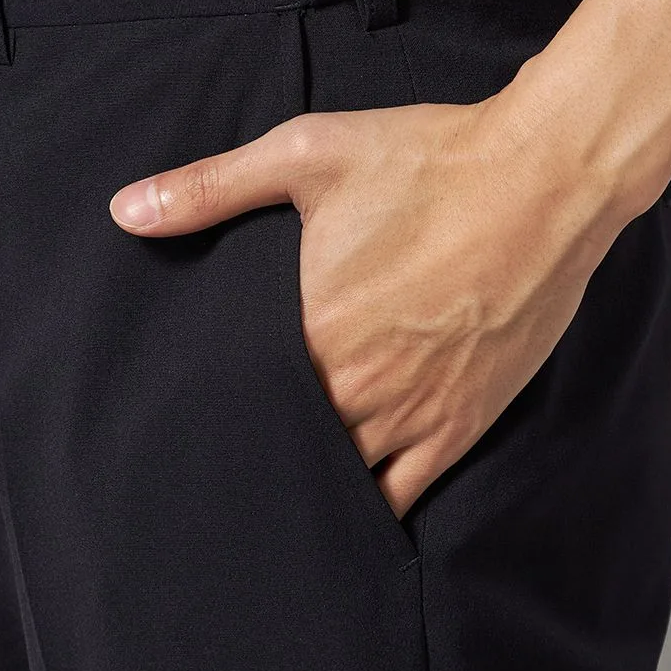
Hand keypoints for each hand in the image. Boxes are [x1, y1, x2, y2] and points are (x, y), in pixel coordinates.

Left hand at [109, 88, 622, 517]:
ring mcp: (412, 412)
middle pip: (284, 444)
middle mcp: (357, 384)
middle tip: (224, 460)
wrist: (544, 180)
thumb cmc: (430, 162)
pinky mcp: (460, 424)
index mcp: (311, 327)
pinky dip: (368, 511)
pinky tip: (344, 516)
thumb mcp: (309, 154)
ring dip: (305, 483)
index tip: (187, 422)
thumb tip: (126, 211)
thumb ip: (211, 188)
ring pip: (338, 479)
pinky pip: (402, 495)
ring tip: (271, 496)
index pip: (237, 398)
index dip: (212, 412)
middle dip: (255, 449)